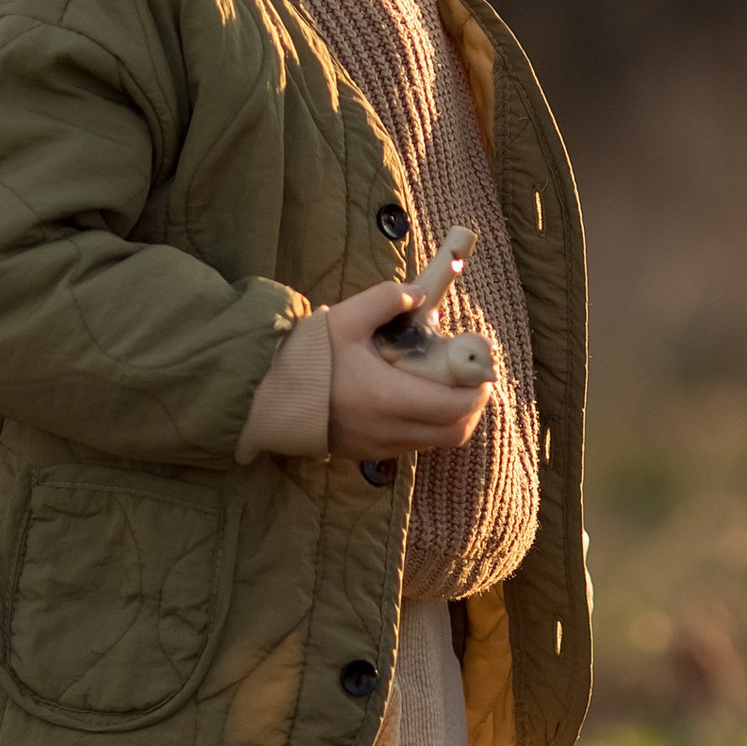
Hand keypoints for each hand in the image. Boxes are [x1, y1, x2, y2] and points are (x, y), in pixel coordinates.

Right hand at [321, 277, 491, 461]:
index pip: (456, 409)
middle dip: (471, 407)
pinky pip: (412, 444)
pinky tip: (414, 398)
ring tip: (443, 386)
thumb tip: (418, 294)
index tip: (481, 370)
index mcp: (389, 399)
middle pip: (454, 433)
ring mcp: (379, 446)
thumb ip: (385, 299)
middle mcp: (389, 430)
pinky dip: (425, 426)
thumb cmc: (306, 359)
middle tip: (469, 380)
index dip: (479, 392)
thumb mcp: (345, 319)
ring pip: (435, 442)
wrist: (265, 399)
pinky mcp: (366, 452)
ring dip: (449, 417)